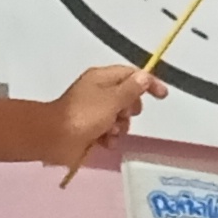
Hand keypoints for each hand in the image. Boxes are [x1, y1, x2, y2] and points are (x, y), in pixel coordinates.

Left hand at [46, 65, 161, 171]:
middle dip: (130, 109)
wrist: (55, 138)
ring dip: (120, 126)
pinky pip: (108, 131)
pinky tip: (105, 143)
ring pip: (119, 117)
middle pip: (127, 96)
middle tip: (124, 115)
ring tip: (110, 132)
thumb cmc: (85, 115)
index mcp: (102, 78)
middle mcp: (98, 91)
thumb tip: (145, 76)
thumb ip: (131, 89)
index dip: (148, 83)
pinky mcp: (89, 128)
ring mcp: (93, 110)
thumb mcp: (112, 100)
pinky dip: (109, 137)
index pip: (132, 74)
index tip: (163, 96)